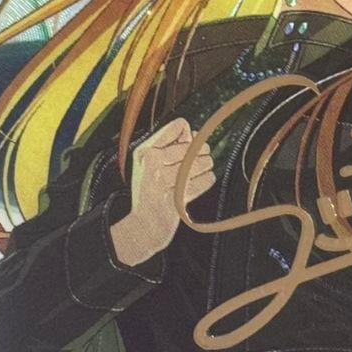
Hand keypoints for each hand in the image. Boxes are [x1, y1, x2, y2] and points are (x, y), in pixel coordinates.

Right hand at [109, 117, 214, 266]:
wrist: (144, 225)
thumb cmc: (150, 191)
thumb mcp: (148, 164)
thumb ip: (166, 145)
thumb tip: (193, 133)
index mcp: (146, 150)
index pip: (179, 127)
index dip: (189, 135)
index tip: (190, 143)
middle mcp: (152, 163)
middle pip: (193, 145)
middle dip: (203, 151)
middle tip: (204, 157)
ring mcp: (162, 181)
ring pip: (200, 163)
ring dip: (207, 165)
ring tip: (204, 169)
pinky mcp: (175, 197)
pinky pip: (203, 181)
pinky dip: (208, 180)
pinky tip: (205, 180)